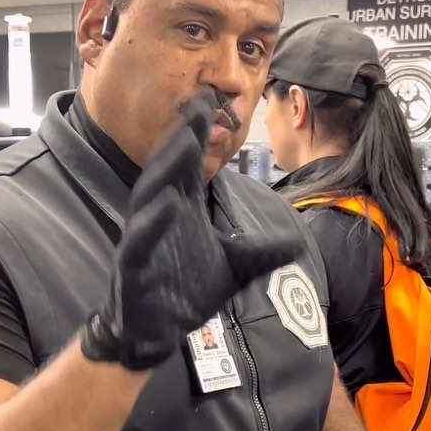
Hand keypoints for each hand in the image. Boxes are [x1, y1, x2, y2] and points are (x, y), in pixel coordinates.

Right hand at [81, 90, 302, 370]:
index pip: (191, 163)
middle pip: (171, 169)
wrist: (153, 331)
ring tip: (183, 141)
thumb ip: (264, 253)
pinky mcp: (133, 266)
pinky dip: (152, 222)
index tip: (211, 99)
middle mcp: (161, 215)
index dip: (199, 132)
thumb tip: (297, 245)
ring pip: (152, 195)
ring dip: (167, 168)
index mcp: (182, 209)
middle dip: (183, 137)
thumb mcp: (235, 268)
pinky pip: (140, 240)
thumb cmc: (185, 293)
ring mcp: (144, 239)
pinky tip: (168, 204)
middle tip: (198, 104)